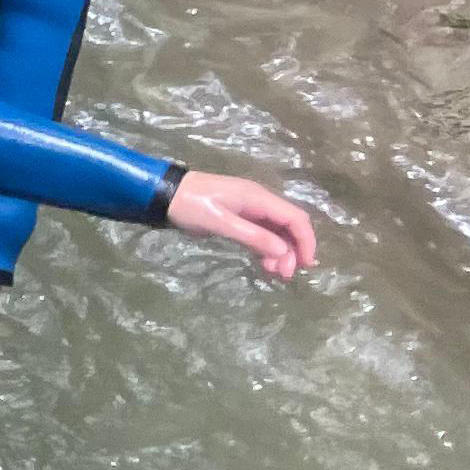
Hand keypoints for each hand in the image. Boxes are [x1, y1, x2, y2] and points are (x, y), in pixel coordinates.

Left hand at [167, 171, 319, 279]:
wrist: (163, 194)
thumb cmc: (190, 206)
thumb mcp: (220, 223)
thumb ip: (252, 236)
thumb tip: (283, 251)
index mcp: (258, 198)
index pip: (295, 218)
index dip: (305, 241)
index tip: (306, 264)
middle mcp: (259, 201)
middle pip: (288, 226)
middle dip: (292, 250)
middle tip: (284, 275)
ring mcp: (250, 209)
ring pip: (276, 232)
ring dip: (280, 252)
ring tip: (274, 273)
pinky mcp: (240, 217)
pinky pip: (262, 233)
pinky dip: (267, 249)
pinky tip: (265, 264)